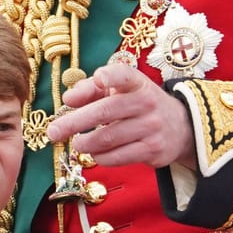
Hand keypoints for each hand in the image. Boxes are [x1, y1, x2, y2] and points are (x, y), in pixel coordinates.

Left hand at [45, 62, 193, 168]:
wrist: (180, 127)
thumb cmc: (137, 105)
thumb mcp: (119, 91)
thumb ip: (91, 90)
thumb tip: (68, 99)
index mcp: (137, 83)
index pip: (125, 75)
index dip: (112, 76)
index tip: (99, 78)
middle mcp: (146, 102)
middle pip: (104, 112)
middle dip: (73, 123)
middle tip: (53, 132)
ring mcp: (152, 127)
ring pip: (107, 138)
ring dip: (84, 143)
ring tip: (77, 143)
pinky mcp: (153, 150)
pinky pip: (116, 157)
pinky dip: (99, 157)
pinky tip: (96, 152)